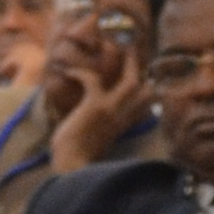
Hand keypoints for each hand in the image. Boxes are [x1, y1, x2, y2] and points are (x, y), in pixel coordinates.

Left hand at [47, 35, 152, 170]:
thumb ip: (99, 127)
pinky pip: (92, 79)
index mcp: (124, 125)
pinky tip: (68, 71)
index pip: (144, 104)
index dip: (145, 87)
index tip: (140, 74)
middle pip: (143, 88)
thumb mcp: (93, 141)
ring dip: (123, 61)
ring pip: (130, 80)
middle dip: (138, 67)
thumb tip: (85, 117)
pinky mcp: (96, 106)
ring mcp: (112, 111)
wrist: (72, 168)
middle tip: (131, 48)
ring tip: (110, 44)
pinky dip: (79, 72)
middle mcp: (123, 117)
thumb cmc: (77, 157)